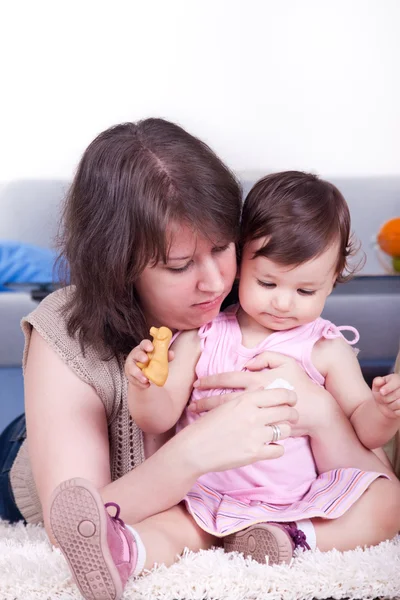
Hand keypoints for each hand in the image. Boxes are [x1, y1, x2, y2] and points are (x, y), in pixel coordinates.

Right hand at [125, 340, 173, 388]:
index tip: (151, 348)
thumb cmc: (152, 361)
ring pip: (132, 368)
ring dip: (139, 374)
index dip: (147, 345)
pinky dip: (140, 383)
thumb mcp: (158, 358)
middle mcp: (135, 355)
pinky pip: (134, 379)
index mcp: (143, 348)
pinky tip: (146, 385)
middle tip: (146, 360)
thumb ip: (165, 355)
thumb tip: (171, 354)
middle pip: (136, 354)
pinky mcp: (130, 375)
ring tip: (146, 379)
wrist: (144, 374)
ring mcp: (131, 365)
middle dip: (141, 356)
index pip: (144, 344)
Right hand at [180, 387, 297, 475]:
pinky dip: (277, 448)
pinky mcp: (255, 453)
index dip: (291, 397)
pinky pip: (279, 449)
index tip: (292, 401)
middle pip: (287, 412)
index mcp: (246, 400)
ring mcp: (255, 435)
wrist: (195, 448)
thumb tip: (264, 389)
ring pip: (285, 430)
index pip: (281, 394)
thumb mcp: (227, 404)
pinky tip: (270, 446)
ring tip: (277, 432)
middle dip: (293, 414)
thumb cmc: (209, 425)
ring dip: (284, 431)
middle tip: (292, 417)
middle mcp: (253, 415)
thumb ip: (248, 397)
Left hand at [190, 351, 334, 436]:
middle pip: (223, 398)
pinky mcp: (262, 430)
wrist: (317, 412)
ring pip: (228, 414)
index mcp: (258, 380)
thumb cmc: (302, 385)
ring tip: (198, 416)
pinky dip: (226, 427)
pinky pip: (239, 428)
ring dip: (211, 414)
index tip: (198, 384)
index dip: (211, 381)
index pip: (228, 379)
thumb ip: (266, 357)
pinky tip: (217, 428)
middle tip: (190, 405)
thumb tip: (247, 362)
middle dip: (205, 401)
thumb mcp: (287, 363)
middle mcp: (254, 397)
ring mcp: (257, 415)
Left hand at [372, 374, 399, 418]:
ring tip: (388, 404)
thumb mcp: (377, 386)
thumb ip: (377, 381)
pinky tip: (393, 409)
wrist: (385, 403)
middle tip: (382, 400)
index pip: (395, 382)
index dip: (388, 388)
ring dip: (390, 406)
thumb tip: (380, 381)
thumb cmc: (381, 392)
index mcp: (397, 380)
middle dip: (385, 399)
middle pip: (396, 394)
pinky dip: (395, 412)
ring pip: (399, 403)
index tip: (381, 392)